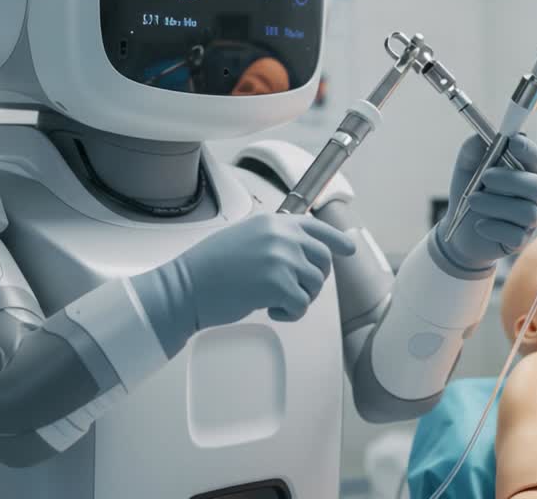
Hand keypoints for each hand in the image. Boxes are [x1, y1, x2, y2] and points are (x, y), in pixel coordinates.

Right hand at [182, 213, 355, 324]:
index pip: (316, 227)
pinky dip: (290, 313)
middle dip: (313, 279)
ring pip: (315, 284)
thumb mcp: (246, 238)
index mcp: (274, 223)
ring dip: (300, 297)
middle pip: (323, 259)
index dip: (337, 239)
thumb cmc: (210, 269)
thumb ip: (276, 239)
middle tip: (291, 290)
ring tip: (274, 299)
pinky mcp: (278, 284)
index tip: (349, 247)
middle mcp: (281, 236)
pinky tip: (270, 310)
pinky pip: (303, 304)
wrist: (186, 287)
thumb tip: (304, 250)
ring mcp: (281, 258)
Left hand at [436, 134, 536, 271]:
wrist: (457, 230)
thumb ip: (474, 147)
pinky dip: (493, 228)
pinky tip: (479, 225)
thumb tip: (483, 135)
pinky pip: (515, 235)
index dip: (528, 150)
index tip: (513, 142)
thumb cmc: (469, 192)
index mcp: (522, 172)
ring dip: (495, 204)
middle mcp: (531, 196)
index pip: (535, 159)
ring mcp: (528, 220)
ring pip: (526, 212)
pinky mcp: (519, 240)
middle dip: (510, 180)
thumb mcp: (466, 165)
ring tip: (472, 201)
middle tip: (484, 177)